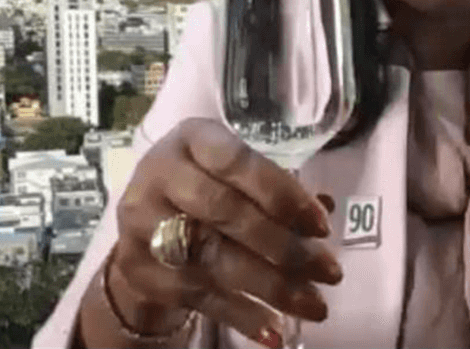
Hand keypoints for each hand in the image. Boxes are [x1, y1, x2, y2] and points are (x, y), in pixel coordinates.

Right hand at [111, 117, 341, 343]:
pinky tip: (275, 330)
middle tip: (329, 271)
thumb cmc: (207, 185)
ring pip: (215, 258)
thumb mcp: (237, 175)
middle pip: (227, 213)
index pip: (238, 163)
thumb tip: (326, 208)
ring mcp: (144, 223)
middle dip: (285, 246)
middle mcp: (161, 174)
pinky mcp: (140, 269)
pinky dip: (241, 315)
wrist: (146, 221)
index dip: (282, 194)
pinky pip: (199, 295)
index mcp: (193, 139)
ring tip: (315, 305)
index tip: (322, 225)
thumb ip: (278, 189)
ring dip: (272, 287)